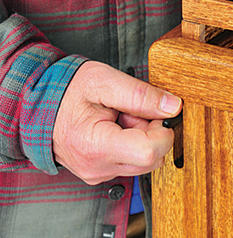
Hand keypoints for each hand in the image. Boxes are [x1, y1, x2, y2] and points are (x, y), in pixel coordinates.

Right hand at [53, 61, 181, 184]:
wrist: (36, 104)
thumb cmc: (65, 92)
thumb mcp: (104, 81)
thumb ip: (141, 95)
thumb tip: (173, 107)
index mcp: (97, 146)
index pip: (151, 152)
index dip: (163, 130)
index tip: (156, 112)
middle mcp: (98, 168)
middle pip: (153, 159)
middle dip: (153, 132)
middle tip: (133, 111)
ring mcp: (99, 173)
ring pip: (145, 162)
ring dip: (143, 138)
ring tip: (121, 117)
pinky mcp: (102, 172)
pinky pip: (132, 162)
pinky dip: (132, 144)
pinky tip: (116, 127)